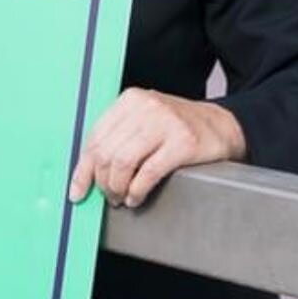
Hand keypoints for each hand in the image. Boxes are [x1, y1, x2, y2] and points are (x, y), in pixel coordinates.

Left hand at [69, 87, 245, 208]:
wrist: (220, 125)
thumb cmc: (175, 127)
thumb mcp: (143, 121)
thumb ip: (117, 137)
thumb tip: (86, 172)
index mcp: (129, 100)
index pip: (95, 137)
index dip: (82, 169)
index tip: (77, 191)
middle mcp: (145, 107)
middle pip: (106, 152)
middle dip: (101, 182)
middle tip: (107, 196)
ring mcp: (165, 123)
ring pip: (123, 162)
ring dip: (117, 188)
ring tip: (121, 198)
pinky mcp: (183, 142)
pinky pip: (148, 173)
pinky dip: (137, 190)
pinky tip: (136, 197)